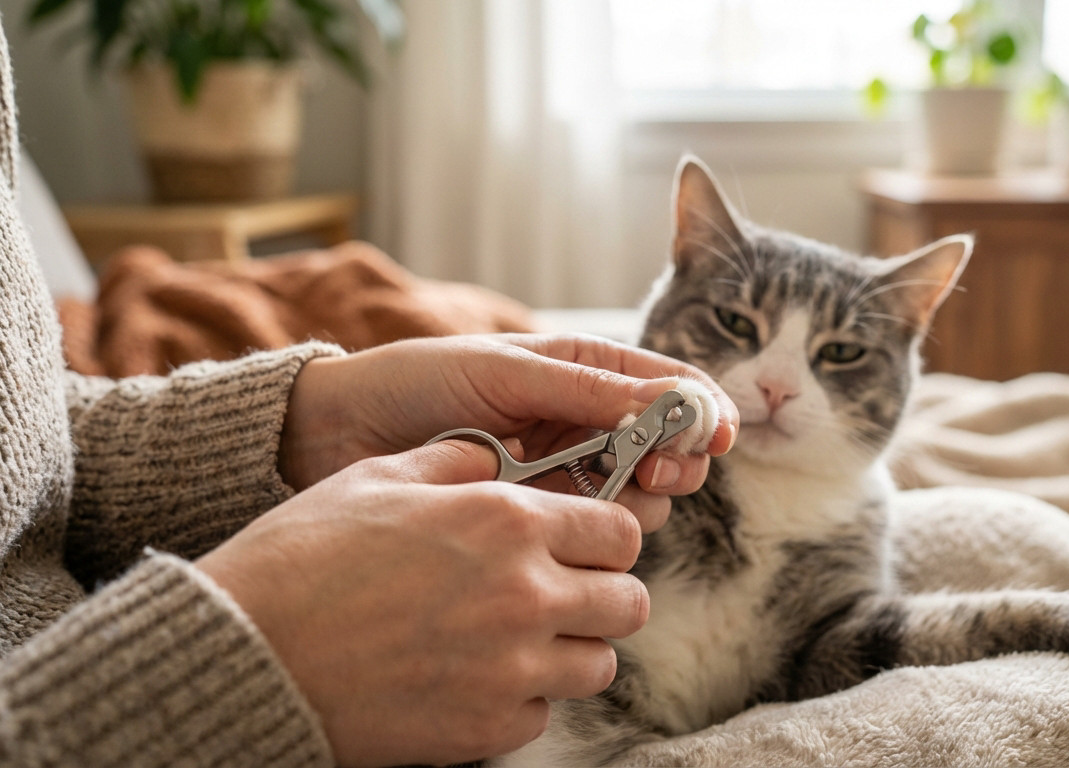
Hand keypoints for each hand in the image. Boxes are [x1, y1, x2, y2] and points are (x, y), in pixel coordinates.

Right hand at [198, 439, 648, 766]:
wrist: (244, 654)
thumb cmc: (302, 557)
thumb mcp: (379, 477)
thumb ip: (457, 462)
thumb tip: (494, 461)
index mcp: (507, 521)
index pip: (621, 531)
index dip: (606, 536)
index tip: (584, 545)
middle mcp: (526, 593)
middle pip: (628, 601)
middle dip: (601, 594)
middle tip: (560, 594)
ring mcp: (512, 668)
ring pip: (599, 663)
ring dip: (570, 649)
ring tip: (520, 639)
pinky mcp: (487, 727)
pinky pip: (543, 713)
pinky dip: (521, 699)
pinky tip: (476, 678)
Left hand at [279, 334, 737, 511]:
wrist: (339, 435)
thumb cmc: (416, 382)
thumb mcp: (505, 372)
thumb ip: (587, 389)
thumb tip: (669, 399)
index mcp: (585, 367)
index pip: (670, 385)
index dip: (703, 410)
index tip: (718, 436)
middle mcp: (587, 420)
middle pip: (668, 447)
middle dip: (676, 460)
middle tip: (657, 471)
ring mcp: (566, 471)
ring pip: (639, 495)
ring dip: (638, 496)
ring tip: (604, 492)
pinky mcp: (540, 518)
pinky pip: (592, 529)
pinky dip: (596, 527)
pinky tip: (565, 517)